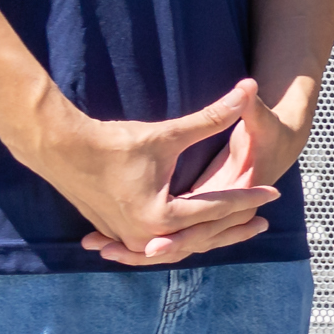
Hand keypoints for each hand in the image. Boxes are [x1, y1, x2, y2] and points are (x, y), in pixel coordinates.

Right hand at [41, 80, 282, 267]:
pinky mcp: (118, 235)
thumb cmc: (113, 141)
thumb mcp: (167, 134)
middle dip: (234, 227)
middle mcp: (145, 235)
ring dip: (209, 237)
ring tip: (237, 228)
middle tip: (264, 220)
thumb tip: (247, 90)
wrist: (59, 148)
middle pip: (202, 235)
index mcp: (161, 216)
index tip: (274, 192)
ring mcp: (129, 239)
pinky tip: (197, 233)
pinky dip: (181, 239)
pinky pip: (159, 243)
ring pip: (180, 243)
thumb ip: (210, 118)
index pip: (216, 208)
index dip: (248, 198)